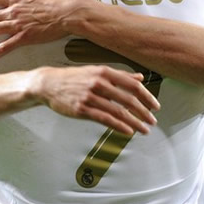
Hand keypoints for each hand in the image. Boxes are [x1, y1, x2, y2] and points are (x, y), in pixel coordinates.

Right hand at [32, 65, 159, 134]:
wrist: (49, 84)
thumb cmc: (74, 78)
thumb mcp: (97, 71)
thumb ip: (119, 75)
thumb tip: (140, 78)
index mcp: (104, 72)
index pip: (132, 85)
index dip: (146, 96)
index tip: (155, 106)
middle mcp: (99, 83)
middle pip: (128, 99)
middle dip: (143, 112)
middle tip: (152, 121)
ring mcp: (90, 96)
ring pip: (118, 111)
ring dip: (134, 122)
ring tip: (144, 129)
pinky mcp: (82, 109)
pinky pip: (105, 119)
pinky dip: (119, 126)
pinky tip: (128, 131)